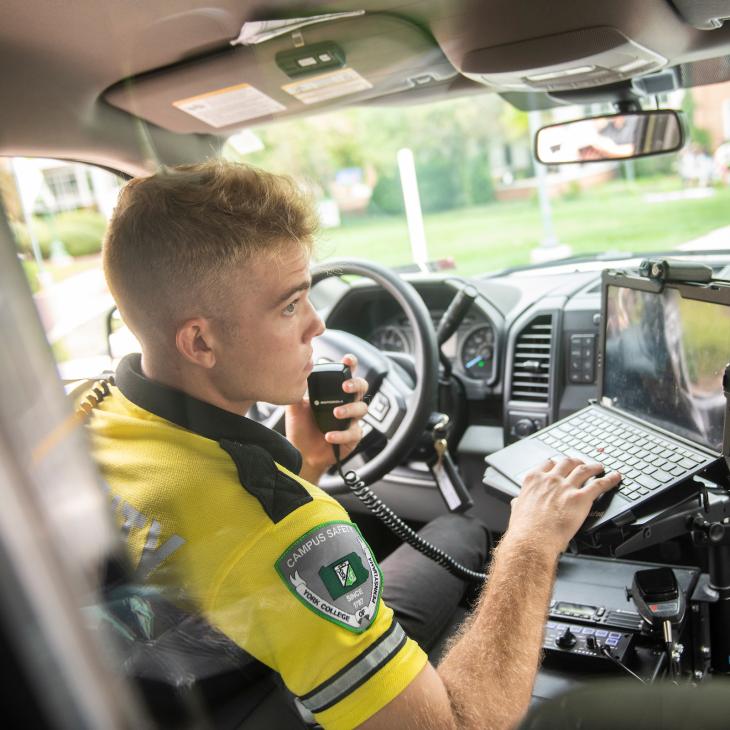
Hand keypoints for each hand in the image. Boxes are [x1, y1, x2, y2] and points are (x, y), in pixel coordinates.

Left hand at [286, 353, 369, 483]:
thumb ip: (297, 392)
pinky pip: (353, 433)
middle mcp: (346, 404)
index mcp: (334, 393)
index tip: (348, 360)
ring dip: (349, 409)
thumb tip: (297, 375)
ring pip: (362, 409)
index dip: (351, 365)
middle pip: (362, 388)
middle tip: (344, 387)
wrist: (301, 454)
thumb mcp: (295, 408)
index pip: (347, 374)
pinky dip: (341, 434)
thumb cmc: (301, 429)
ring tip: (335, 413)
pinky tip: (328, 435)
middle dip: (356, 384)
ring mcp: (352, 420)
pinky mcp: (353, 437)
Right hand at [507, 457, 620, 553]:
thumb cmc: (525, 529)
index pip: (547, 464)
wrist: (533, 540)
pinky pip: (599, 484)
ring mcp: (566, 487)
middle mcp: (550, 479)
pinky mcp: (581, 498)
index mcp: (533, 480)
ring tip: (599, 467)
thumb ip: (519, 502)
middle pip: (567, 462)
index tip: (559, 464)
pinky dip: (609, 480)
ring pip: (583, 470)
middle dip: (575, 461)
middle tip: (580, 463)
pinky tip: (615, 478)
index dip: (556, 463)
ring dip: (593, 467)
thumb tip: (517, 502)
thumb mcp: (516, 510)